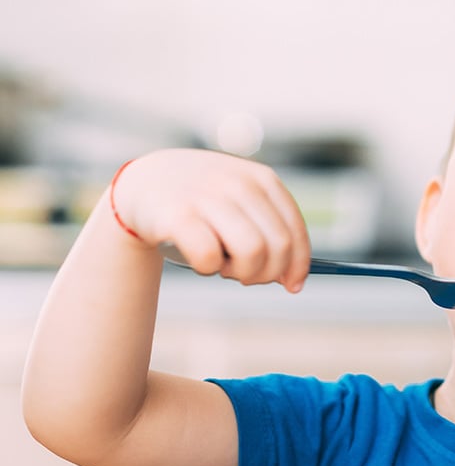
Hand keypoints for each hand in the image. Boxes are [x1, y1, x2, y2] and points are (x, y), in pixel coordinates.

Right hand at [111, 148, 310, 291]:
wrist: (144, 182)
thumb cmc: (202, 202)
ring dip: (241, 272)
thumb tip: (293, 278)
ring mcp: (209, 197)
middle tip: (247, 276)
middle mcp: (240, 184)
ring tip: (224, 266)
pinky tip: (200, 260)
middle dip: (268, 273)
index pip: (295, 230)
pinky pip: (210, 258)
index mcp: (262, 180)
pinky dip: (208, 269)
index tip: (293, 286)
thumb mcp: (241, 203)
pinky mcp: (178, 215)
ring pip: (252, 253)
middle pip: (279, 246)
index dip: (298, 265)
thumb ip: (269, 232)